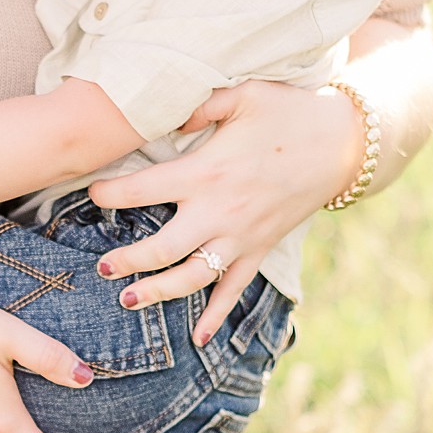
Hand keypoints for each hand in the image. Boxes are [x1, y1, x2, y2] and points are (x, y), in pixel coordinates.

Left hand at [88, 79, 363, 342]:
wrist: (341, 143)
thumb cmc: (288, 112)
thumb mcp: (243, 94)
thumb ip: (199, 104)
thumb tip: (166, 117)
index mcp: (206, 173)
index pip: (143, 190)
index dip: (111, 194)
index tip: (91, 193)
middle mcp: (219, 213)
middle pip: (161, 249)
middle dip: (125, 262)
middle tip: (101, 268)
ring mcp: (240, 238)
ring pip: (191, 278)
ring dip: (157, 293)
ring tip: (128, 301)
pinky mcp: (260, 250)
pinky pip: (234, 290)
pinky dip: (217, 316)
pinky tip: (198, 339)